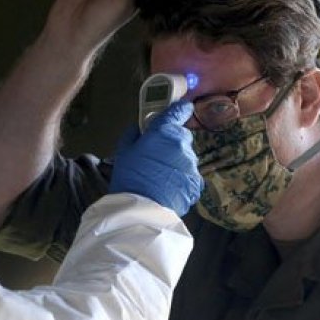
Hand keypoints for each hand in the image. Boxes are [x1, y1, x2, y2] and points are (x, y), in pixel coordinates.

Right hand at [108, 100, 202, 215]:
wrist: (142, 210)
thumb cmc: (129, 178)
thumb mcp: (123, 151)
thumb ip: (133, 134)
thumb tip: (140, 127)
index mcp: (163, 132)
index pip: (178, 111)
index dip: (180, 109)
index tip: (180, 109)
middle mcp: (182, 144)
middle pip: (181, 136)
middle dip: (171, 142)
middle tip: (155, 155)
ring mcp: (191, 164)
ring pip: (186, 156)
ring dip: (176, 161)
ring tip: (160, 176)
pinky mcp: (196, 181)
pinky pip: (189, 174)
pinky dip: (181, 177)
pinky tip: (167, 186)